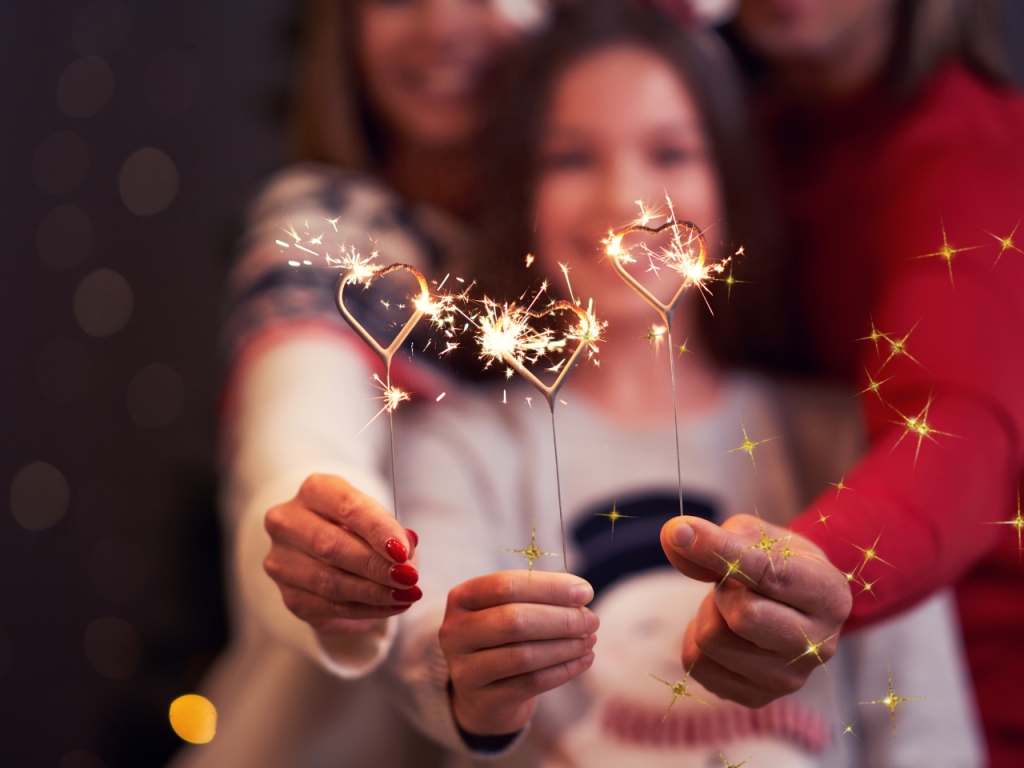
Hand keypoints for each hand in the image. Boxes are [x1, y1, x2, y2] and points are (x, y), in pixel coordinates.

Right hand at [263, 473, 420, 633]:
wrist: (334, 555)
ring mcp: (282, 561)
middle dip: (375, 565)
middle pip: (331, 545)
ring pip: (328, 581)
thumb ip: (392, 531)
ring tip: (406, 596)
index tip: (403, 552)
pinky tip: (392, 606)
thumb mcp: (379, 520)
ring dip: (373, 592)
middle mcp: (288, 522)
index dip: (377, 530)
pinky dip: (366, 609)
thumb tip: (408, 547)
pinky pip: (330, 606)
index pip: (347, 506)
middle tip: (408, 579)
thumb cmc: (361, 529)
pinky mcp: (290, 595)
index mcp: (315, 490)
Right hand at [440, 571, 598, 735]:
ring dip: (565, 646)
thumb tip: (581, 594)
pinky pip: (531, 683)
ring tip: (589, 640)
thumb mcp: (507, 609)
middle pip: (514, 620)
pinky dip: (564, 670)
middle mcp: (455, 632)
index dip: (549, 587)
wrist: (482, 694)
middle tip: (591, 620)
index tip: (585, 592)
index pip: (506, 585)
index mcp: (462, 598)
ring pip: (524, 655)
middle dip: (561, 619)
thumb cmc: (502, 638)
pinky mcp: (484, 700)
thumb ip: (538, 597)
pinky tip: (584, 660)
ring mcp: (465, 670)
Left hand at [660, 514, 851, 707]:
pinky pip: (696, 665)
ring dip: (709, 615)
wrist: (792, 604)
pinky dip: (696, 640)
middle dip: (724, 591)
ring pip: (712, 641)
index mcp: (828, 593)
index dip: (720, 551)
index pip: (767, 573)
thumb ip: (714, 536)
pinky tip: (724, 632)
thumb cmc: (774, 561)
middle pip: (742, 617)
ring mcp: (790, 678)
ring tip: (732, 608)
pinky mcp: (757, 697)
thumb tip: (676, 535)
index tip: (684, 533)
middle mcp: (819, 644)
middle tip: (736, 586)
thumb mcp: (754, 536)